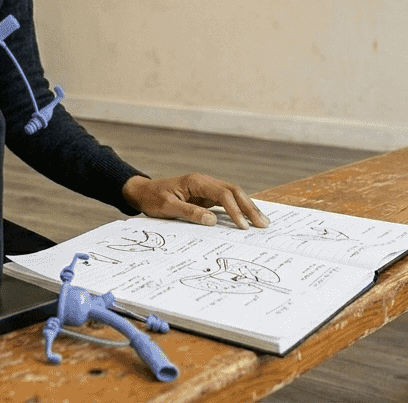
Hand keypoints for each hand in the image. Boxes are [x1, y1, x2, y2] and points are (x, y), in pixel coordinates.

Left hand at [122, 174, 269, 229]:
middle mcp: (205, 182)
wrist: (143, 192)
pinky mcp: (205, 196)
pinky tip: (247, 219)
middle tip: (263, 224)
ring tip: (262, 222)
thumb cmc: (153, 199)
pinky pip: (226, 201)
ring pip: (233, 195)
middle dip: (249, 207)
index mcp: (196, 182)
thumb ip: (189, 213)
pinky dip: (238, 209)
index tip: (243, 226)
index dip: (235, 210)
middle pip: (234, 191)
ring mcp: (206, 189)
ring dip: (247, 207)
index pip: (223, 194)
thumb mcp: (167, 208)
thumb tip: (212, 221)